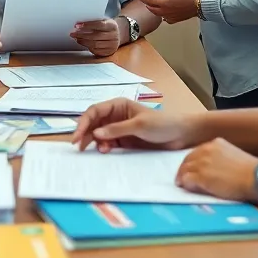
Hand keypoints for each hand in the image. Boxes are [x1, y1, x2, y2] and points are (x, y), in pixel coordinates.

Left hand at [71, 18, 120, 56]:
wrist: (118, 35)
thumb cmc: (106, 27)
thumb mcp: (104, 21)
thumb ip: (94, 22)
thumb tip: (79, 24)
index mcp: (112, 26)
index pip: (99, 25)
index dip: (87, 25)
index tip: (77, 25)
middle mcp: (114, 36)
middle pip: (96, 36)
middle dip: (82, 35)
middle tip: (73, 33)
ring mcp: (112, 45)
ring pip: (95, 44)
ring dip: (83, 41)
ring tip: (77, 38)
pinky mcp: (108, 52)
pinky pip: (96, 51)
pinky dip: (88, 47)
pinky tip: (83, 43)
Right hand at [73, 98, 204, 151]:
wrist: (181, 135)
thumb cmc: (162, 124)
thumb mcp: (139, 125)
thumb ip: (117, 129)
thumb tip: (95, 134)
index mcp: (118, 105)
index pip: (94, 112)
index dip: (83, 123)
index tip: (77, 137)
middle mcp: (115, 116)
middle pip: (93, 123)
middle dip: (85, 134)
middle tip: (79, 147)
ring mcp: (119, 129)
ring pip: (99, 135)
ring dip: (95, 142)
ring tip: (101, 150)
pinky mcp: (124, 141)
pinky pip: (108, 144)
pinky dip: (104, 148)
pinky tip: (106, 151)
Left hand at [138, 0, 199, 23]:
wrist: (198, 6)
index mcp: (163, 3)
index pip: (149, 1)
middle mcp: (164, 12)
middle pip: (152, 9)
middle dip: (147, 5)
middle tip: (145, 1)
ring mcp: (169, 17)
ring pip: (158, 15)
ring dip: (153, 10)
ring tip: (152, 6)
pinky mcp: (175, 20)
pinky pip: (165, 19)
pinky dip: (162, 16)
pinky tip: (164, 14)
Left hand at [176, 139, 257, 201]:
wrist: (257, 179)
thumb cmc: (252, 171)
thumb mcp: (234, 157)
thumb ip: (221, 158)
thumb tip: (213, 168)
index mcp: (216, 143)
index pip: (197, 151)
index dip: (193, 161)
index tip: (191, 168)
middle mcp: (207, 150)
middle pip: (188, 159)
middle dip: (184, 169)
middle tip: (182, 178)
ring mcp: (202, 163)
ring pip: (185, 169)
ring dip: (183, 177)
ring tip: (182, 184)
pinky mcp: (201, 177)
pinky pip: (186, 180)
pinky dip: (186, 184)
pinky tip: (187, 188)